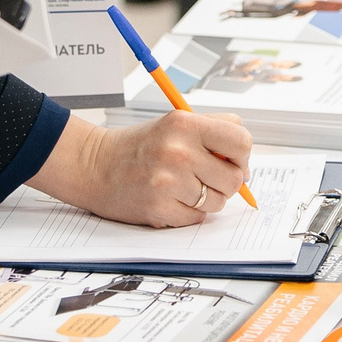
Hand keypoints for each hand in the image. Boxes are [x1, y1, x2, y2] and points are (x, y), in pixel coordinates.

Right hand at [29, 111, 253, 227]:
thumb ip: (215, 130)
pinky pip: (197, 218)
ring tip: (183, 186)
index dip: (242, 156)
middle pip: (235, 178)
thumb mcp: (176, 122)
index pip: (241, 142)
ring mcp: (168, 182)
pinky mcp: (160, 208)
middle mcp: (178, 151)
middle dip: (226, 182)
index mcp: (185, 124)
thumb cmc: (140, 145)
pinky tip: (170, 199)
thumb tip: (247, 162)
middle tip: (206, 177)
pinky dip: (188, 213)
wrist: (95, 165)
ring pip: (218, 201)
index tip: (233, 161)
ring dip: (207, 199)